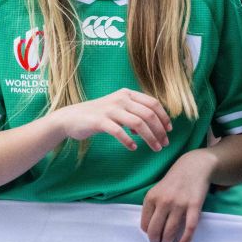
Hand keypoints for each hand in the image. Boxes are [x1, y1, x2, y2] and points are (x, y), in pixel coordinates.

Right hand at [53, 88, 171, 151]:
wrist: (71, 117)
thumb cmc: (98, 115)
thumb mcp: (118, 109)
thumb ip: (134, 113)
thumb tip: (152, 127)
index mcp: (127, 93)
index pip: (152, 103)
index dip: (164, 117)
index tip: (169, 130)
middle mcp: (120, 99)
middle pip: (148, 114)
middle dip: (160, 130)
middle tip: (165, 144)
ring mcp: (110, 109)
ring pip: (138, 124)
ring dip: (150, 138)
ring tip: (155, 148)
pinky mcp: (100, 121)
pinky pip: (119, 131)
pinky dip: (128, 141)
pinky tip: (133, 148)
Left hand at [140, 150, 213, 241]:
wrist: (194, 167)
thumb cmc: (174, 181)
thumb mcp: (157, 190)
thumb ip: (152, 206)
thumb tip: (149, 228)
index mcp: (151, 197)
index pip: (145, 223)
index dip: (148, 233)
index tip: (152, 236)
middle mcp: (164, 201)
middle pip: (156, 229)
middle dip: (156, 241)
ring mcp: (179, 204)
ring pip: (171, 230)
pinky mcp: (194, 206)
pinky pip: (190, 227)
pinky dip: (186, 239)